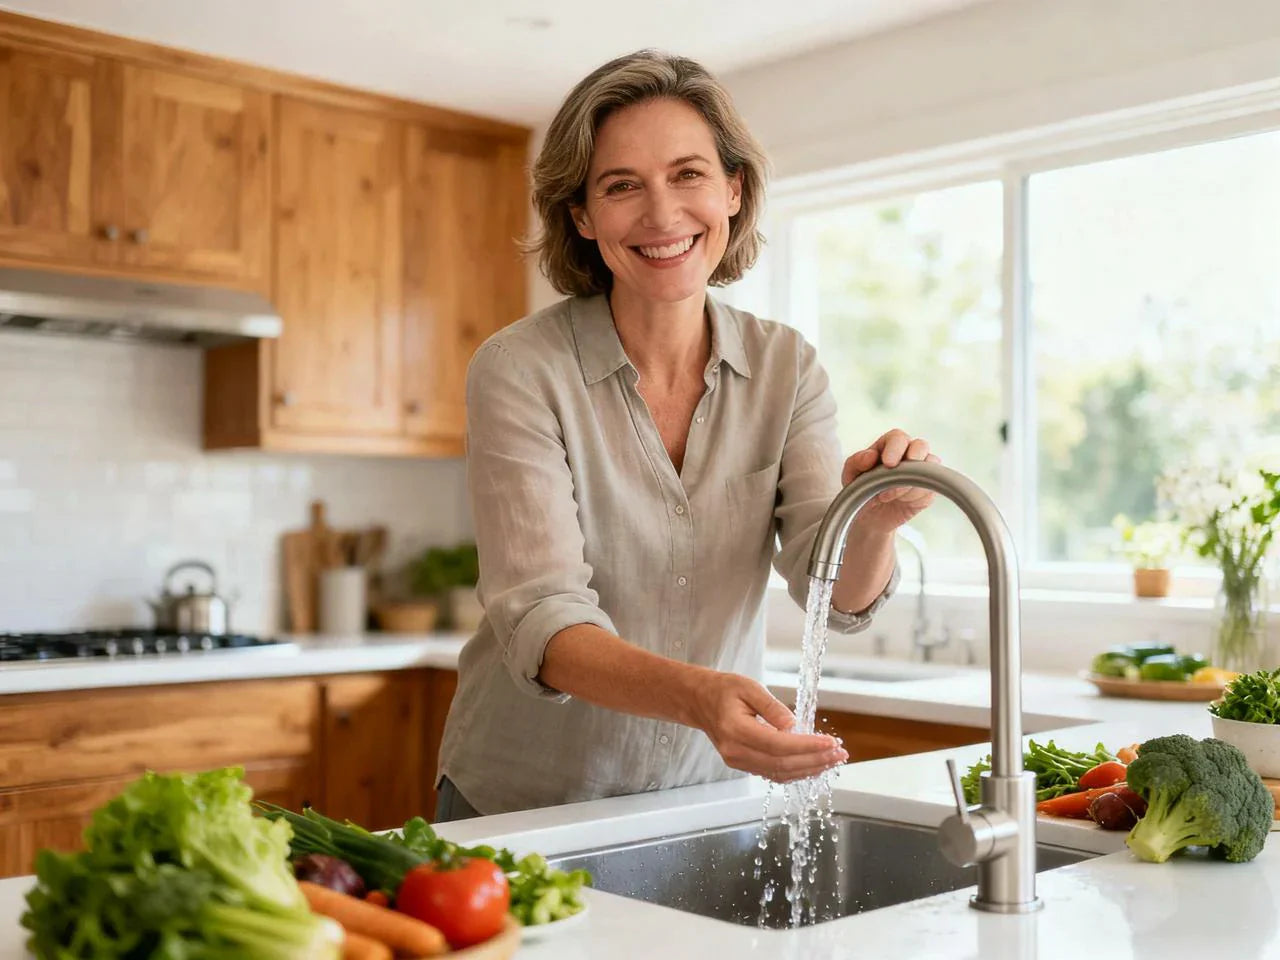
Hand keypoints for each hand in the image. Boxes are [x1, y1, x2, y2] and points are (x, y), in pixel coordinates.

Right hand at [690, 673, 847, 781]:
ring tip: (832, 760)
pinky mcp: (743, 765)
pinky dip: (796, 771)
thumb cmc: (723, 690)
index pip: (778, 745)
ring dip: (809, 769)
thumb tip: (796, 726)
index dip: (807, 746)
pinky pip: (773, 774)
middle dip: (815, 761)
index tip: (830, 742)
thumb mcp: (748, 687)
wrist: (699, 702)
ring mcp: (738, 762)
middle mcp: (735, 751)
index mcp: (736, 730)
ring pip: (780, 774)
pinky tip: (814, 764)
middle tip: (839, 753)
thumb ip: (772, 707)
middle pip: (782, 764)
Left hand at [841, 428, 940, 537]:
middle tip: (899, 476)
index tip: (888, 463)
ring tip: (888, 496)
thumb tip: (870, 455)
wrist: (869, 518)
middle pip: (921, 446)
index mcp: (888, 446)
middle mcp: (907, 454)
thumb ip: (856, 462)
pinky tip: (901, 501)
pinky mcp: (928, 489)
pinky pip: (930, 488)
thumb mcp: (850, 476)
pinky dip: (915, 496)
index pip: (897, 437)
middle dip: (913, 460)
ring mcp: (921, 471)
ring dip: (910, 483)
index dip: (895, 448)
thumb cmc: (861, 491)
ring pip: (929, 468)